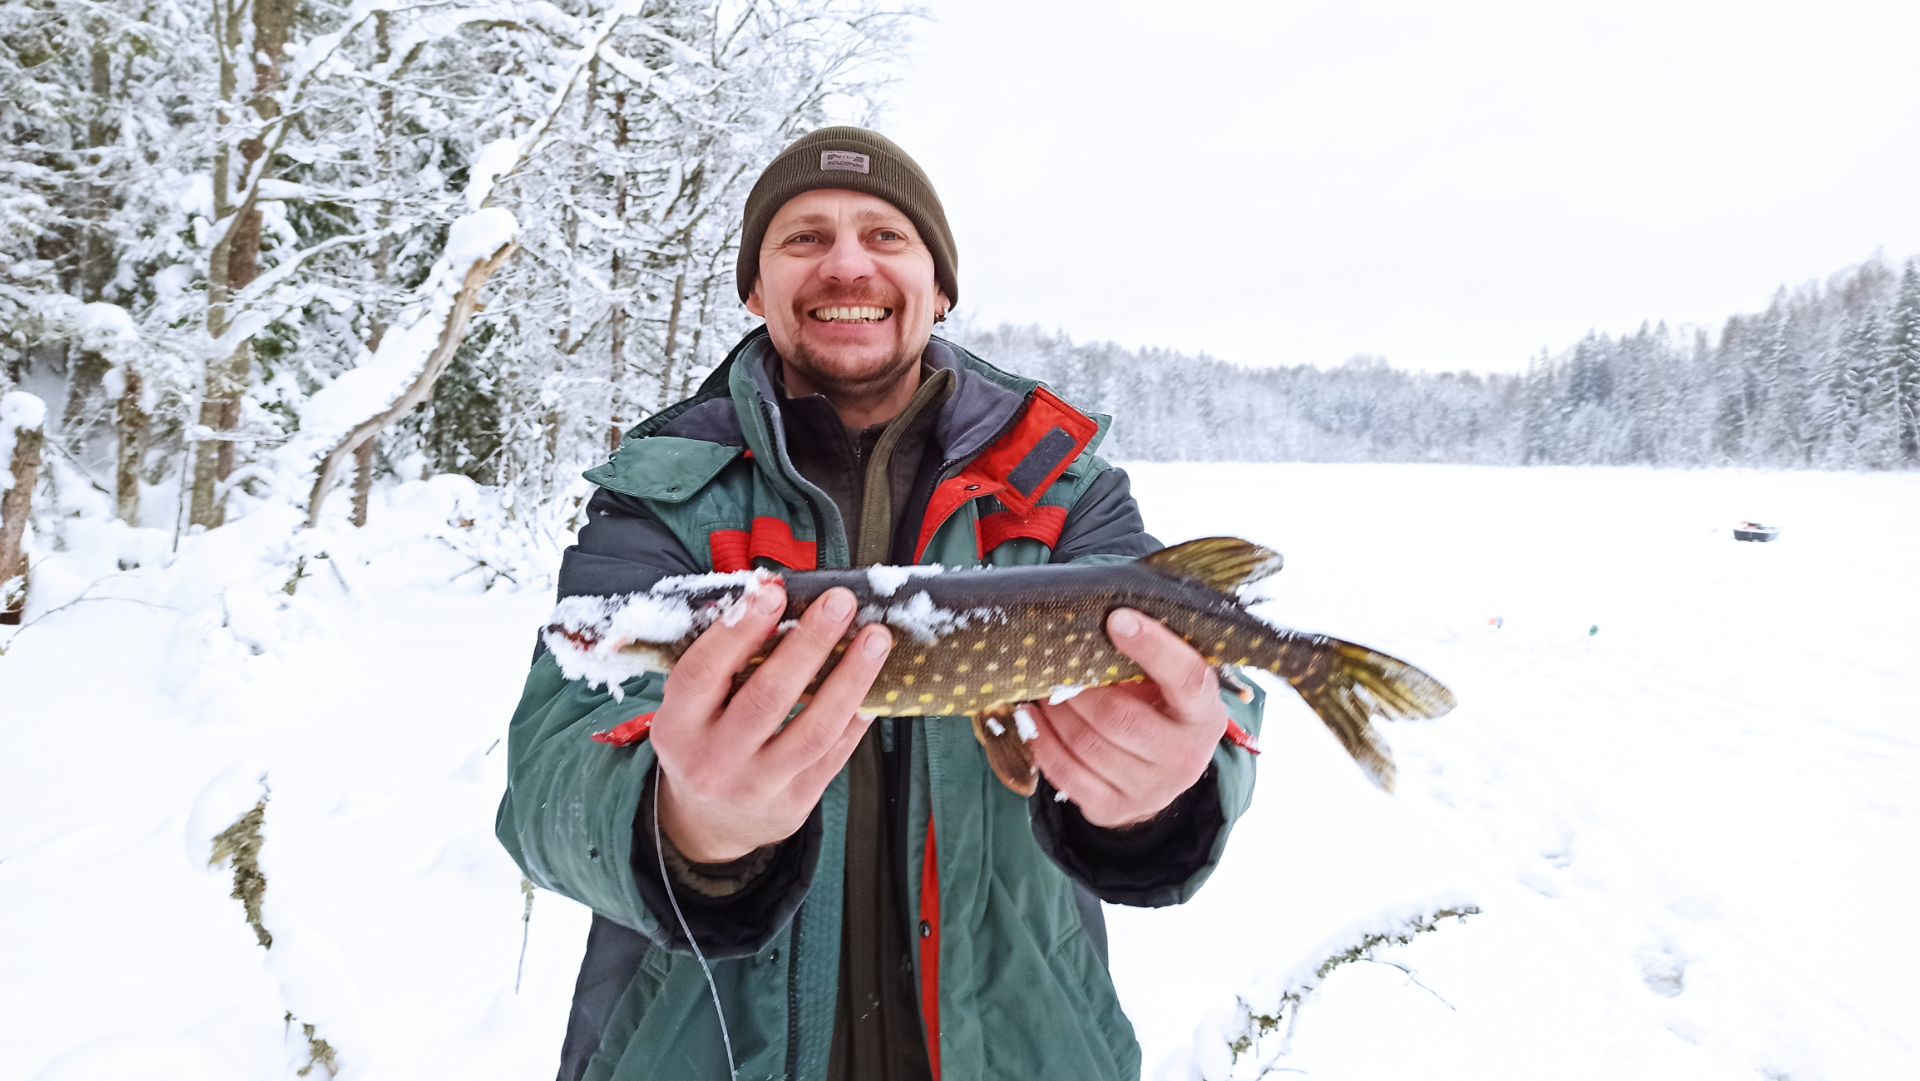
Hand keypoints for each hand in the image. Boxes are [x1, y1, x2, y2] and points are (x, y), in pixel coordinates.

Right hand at [651, 583, 891, 861]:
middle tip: (841, 602)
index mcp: (677, 727)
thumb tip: (774, 598)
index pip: (703, 673)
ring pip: (813, 730)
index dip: (739, 631)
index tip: (775, 592)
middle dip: (810, 643)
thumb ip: (723, 661)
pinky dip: (856, 716)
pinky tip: (875, 684)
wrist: (708, 822)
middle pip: (767, 697)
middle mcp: (712, 762)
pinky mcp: (794, 804)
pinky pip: (834, 754)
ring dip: (850, 678)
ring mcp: (756, 787)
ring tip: (875, 638)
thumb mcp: (691, 708)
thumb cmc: (704, 741)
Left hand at [1029, 608, 1225, 828]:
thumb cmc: (1162, 711)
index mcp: (1204, 715)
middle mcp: (1185, 757)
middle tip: (1055, 666)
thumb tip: (1097, 623)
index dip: (1152, 647)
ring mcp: (1150, 789)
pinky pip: (1066, 774)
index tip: (1116, 619)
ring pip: (1086, 745)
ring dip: (1055, 712)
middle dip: (1079, 689)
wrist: (1161, 775)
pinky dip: (1042, 742)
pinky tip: (1032, 719)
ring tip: (1042, 690)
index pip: (1186, 678)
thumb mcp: (1170, 686)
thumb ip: (1149, 659)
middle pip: (1119, 717)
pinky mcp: (1114, 808)